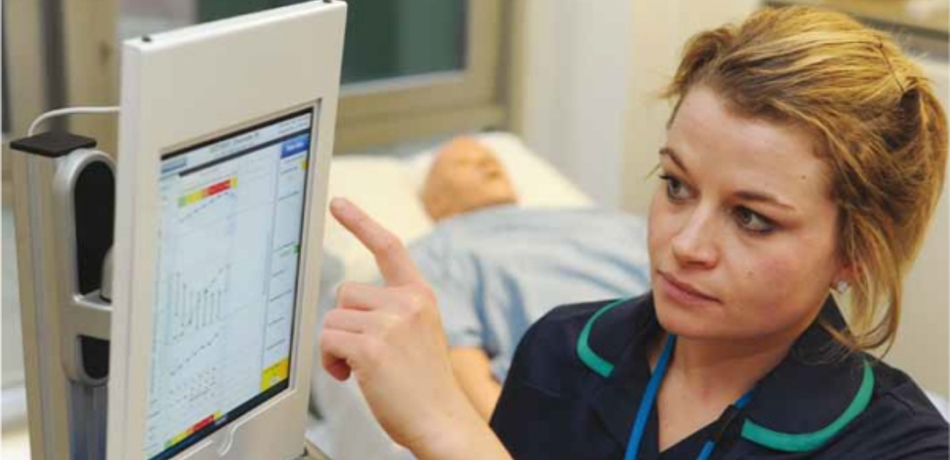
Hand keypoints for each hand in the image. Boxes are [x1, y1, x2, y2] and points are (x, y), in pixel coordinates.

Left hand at [320, 198, 502, 457]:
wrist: (442, 421)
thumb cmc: (425, 385)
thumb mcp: (419, 333)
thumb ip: (394, 310)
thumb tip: (348, 304)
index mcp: (420, 295)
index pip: (388, 247)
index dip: (360, 222)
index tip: (339, 203)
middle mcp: (407, 302)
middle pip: (345, 293)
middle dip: (346, 323)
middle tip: (364, 353)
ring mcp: (390, 322)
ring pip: (332, 319)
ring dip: (337, 346)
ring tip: (361, 368)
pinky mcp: (371, 346)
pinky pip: (328, 341)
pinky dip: (331, 362)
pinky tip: (351, 377)